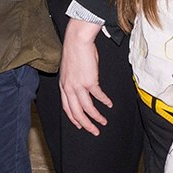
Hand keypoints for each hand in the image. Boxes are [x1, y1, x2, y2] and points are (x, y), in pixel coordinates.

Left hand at [59, 18, 110, 132]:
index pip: (67, 107)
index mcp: (63, 86)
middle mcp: (69, 88)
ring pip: (87, 108)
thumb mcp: (69, 70)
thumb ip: (74, 82)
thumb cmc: (74, 52)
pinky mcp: (90, 81)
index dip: (73, 118)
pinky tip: (109, 104)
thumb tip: (83, 89)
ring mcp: (79, 86)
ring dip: (96, 117)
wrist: (77, 41)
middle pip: (76, 112)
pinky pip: (98, 96)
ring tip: (103, 122)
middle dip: (86, 124)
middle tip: (94, 131)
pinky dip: (104, 102)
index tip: (80, 125)